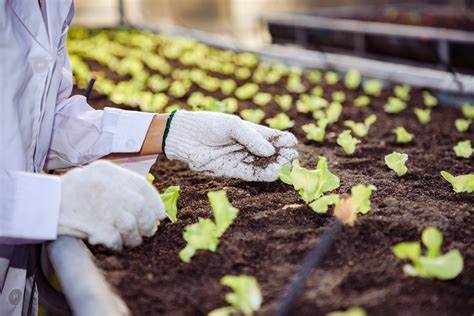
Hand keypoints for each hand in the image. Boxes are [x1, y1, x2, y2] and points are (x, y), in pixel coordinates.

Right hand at [58, 161, 165, 250]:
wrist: (42, 205)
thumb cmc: (70, 191)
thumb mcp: (95, 175)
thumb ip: (120, 183)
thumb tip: (148, 203)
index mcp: (108, 172)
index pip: (143, 187)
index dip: (155, 203)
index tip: (160, 215)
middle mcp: (108, 187)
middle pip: (141, 208)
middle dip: (148, 223)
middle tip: (148, 231)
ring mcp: (101, 207)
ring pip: (132, 226)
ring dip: (135, 237)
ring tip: (131, 240)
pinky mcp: (94, 227)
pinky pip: (116, 240)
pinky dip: (118, 245)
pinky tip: (114, 244)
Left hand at [164, 111, 297, 181]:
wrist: (185, 137)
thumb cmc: (209, 125)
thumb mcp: (232, 125)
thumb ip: (251, 138)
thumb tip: (270, 151)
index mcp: (252, 132)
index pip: (275, 138)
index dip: (284, 141)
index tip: (290, 144)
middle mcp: (250, 147)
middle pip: (273, 154)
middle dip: (283, 156)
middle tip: (289, 158)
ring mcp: (242, 159)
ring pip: (264, 166)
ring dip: (275, 167)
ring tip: (283, 167)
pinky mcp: (233, 171)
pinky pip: (252, 175)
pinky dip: (263, 175)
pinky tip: (273, 174)